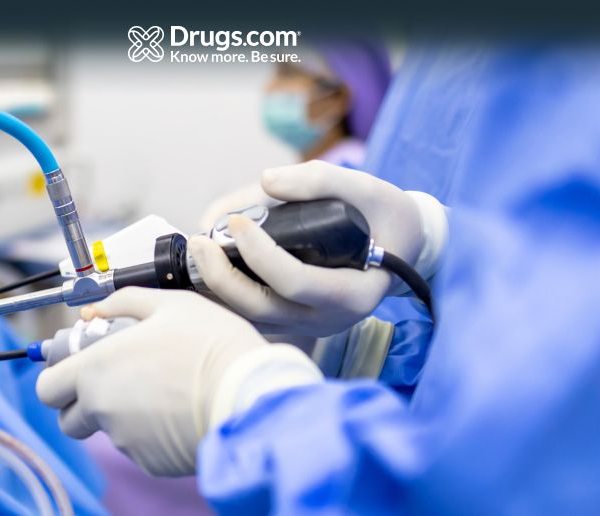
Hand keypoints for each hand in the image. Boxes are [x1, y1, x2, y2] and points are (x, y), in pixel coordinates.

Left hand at [36, 287, 321, 475]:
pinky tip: (180, 410)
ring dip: (125, 414)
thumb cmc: (213, 345)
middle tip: (119, 381)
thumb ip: (124, 302)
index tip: (79, 367)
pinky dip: (152, 433)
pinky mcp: (151, 462)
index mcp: (96, 369)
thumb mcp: (171, 304)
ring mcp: (126, 441)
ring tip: (166, 389)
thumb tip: (95, 310)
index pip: (47, 388)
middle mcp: (102, 409)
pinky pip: (140, 447)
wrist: (250, 394)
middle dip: (84, 403)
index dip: (58, 377)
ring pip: (110, 431)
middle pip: (70, 419)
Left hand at [188, 160, 445, 336]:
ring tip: (197, 250)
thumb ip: (321, 180)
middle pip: (263, 309)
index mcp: (354, 294)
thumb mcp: (368, 187)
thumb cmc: (386, 216)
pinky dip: (224, 292)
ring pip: (250, 318)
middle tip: (199, 242)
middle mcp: (329, 320)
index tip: (238, 221)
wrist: (402, 244)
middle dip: (223, 277)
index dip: (259, 253)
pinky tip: (207, 263)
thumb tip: (267, 180)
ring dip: (216, 287)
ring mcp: (309, 326)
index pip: (295, 282)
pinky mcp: (293, 321)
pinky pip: (250, 315)